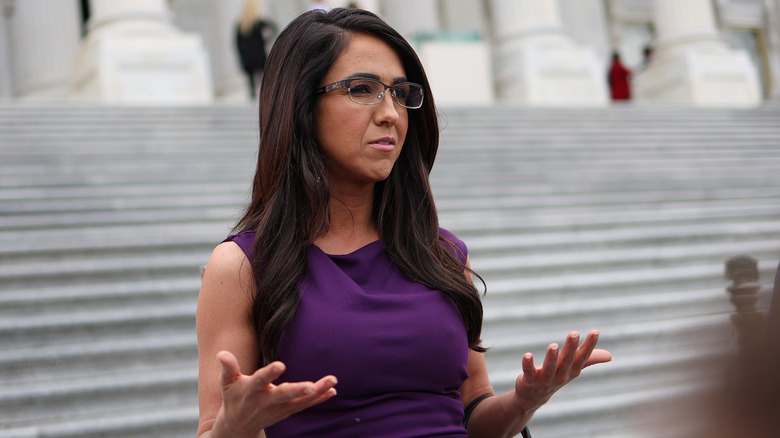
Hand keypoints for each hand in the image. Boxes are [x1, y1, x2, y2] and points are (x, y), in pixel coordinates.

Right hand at [211, 351, 337, 437]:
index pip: (260, 380)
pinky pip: (305, 406)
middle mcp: (266, 401)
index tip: (280, 365)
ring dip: (317, 392)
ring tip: (332, 382)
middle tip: (311, 385)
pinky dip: (319, 399)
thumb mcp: (227, 383)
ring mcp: (278, 409)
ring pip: (300, 401)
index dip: (269, 373)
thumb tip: (221, 353)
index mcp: (250, 391)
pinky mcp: (287, 412)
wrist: (238, 426)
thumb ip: (227, 368)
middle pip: (283, 395)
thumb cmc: (234, 397)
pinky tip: (332, 390)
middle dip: (297, 390)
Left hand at [512, 330, 611, 412]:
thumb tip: (610, 356)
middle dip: (571, 348)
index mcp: (571, 370)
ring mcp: (545, 379)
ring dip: (552, 357)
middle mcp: (560, 376)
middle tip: (574, 333)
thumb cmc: (556, 377)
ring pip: (550, 368)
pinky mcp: (530, 380)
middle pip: (567, 361)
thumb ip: (589, 360)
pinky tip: (527, 355)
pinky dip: (528, 364)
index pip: (582, 357)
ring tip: (553, 345)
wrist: (534, 397)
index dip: (589, 345)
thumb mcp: (573, 368)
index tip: (596, 332)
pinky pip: (529, 372)